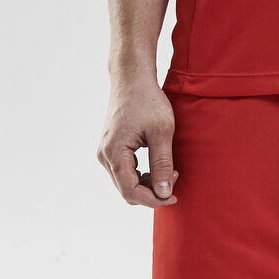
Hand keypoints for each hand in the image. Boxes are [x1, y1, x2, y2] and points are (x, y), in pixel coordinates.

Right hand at [97, 74, 179, 207]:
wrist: (132, 78)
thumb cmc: (148, 100)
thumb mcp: (162, 131)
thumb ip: (162, 163)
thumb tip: (163, 193)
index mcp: (114, 153)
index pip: (130, 192)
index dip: (153, 200)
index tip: (174, 195)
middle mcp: (104, 155)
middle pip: (126, 190)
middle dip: (152, 191)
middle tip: (175, 178)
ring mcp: (106, 151)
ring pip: (125, 182)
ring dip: (147, 183)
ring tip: (170, 170)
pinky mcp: (111, 147)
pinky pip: (125, 171)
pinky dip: (142, 174)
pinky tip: (158, 164)